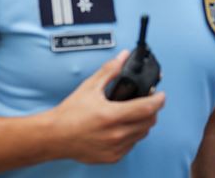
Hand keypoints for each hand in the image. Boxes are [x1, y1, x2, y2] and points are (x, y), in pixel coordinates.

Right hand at [45, 50, 164, 163]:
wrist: (54, 137)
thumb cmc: (69, 114)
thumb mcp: (90, 87)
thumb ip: (109, 70)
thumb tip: (123, 57)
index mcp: (111, 115)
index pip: (146, 108)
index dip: (158, 100)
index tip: (161, 95)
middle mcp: (115, 134)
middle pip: (149, 122)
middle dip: (152, 110)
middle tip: (147, 102)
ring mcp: (115, 148)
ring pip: (142, 134)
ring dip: (143, 123)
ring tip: (135, 113)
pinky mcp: (112, 157)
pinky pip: (132, 145)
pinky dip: (133, 135)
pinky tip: (124, 127)